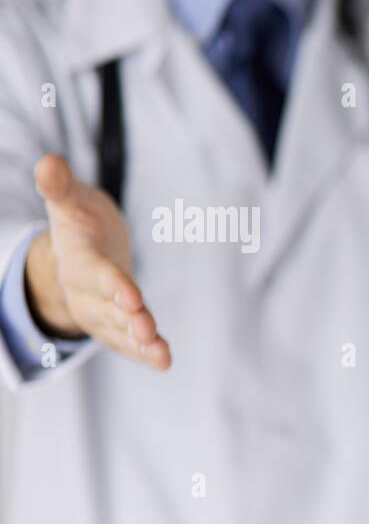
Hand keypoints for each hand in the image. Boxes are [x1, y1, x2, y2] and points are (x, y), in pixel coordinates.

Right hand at [25, 154, 169, 368]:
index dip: (112, 285)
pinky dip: (145, 354)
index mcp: (78, 261)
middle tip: (146, 329)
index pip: (97, 274)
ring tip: (161, 354)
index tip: (131, 296)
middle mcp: (85, 293)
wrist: (80, 250)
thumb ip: (60, 186)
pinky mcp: (114, 327)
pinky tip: (164, 362)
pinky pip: (128, 344)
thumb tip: (48, 161)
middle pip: (107, 309)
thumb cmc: (80, 221)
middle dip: (127, 319)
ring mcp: (99, 313)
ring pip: (120, 331)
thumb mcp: (70, 201)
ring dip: (140, 342)